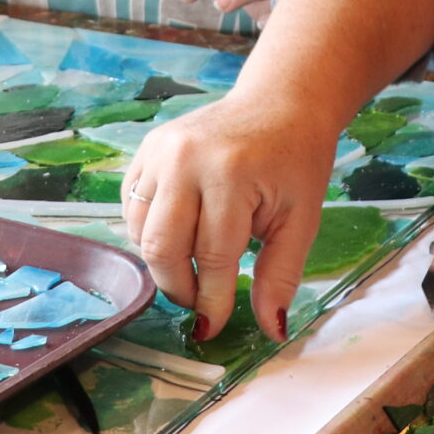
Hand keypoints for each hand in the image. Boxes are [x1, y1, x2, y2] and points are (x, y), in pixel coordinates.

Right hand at [122, 92, 339, 342]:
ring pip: (141, 233)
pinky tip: (181, 235)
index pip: (211, 257)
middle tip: (201, 301)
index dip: (212, 301)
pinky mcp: (146, 150)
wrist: (281, 103)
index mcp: (230, 173)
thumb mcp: (301, 219)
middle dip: (179, 288)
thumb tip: (272, 330)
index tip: (213, 326)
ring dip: (164, 264)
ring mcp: (159, 151)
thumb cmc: (296, 161)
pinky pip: (132, 210)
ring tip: (195, 267)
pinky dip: (150, 235)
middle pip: (161, 249)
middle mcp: (185, 159)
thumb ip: (281, 275)